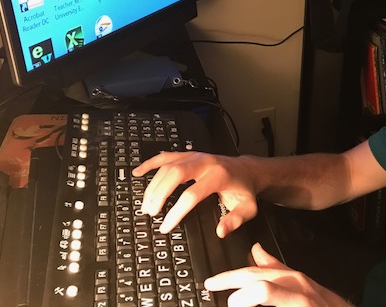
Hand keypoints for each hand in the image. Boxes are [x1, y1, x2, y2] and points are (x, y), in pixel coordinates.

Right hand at [132, 152, 257, 236]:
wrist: (247, 170)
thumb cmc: (244, 190)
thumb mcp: (247, 208)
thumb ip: (236, 220)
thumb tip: (220, 231)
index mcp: (219, 176)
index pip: (192, 194)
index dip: (176, 212)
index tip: (165, 226)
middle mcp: (205, 163)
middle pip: (175, 174)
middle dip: (160, 194)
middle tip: (151, 212)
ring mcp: (195, 157)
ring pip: (168, 165)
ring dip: (153, 185)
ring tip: (146, 204)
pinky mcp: (189, 155)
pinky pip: (167, 156)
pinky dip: (151, 163)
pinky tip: (138, 172)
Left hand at [205, 243, 349, 306]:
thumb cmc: (323, 306)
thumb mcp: (298, 284)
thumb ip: (276, 267)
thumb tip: (255, 251)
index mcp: (290, 277)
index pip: (254, 270)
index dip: (229, 276)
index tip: (210, 284)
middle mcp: (296, 285)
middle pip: (256, 277)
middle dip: (229, 281)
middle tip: (211, 287)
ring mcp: (301, 299)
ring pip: (265, 289)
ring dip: (243, 297)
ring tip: (233, 303)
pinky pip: (273, 300)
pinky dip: (254, 302)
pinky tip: (245, 305)